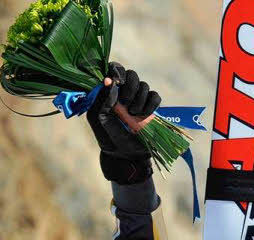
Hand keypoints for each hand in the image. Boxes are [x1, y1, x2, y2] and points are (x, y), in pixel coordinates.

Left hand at [86, 62, 160, 181]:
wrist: (125, 155)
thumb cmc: (108, 136)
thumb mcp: (99, 119)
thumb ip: (101, 99)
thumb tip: (109, 81)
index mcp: (109, 92)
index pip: (113, 69)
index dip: (116, 70)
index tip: (116, 81)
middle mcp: (124, 92)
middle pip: (131, 74)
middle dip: (129, 87)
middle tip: (125, 104)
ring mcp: (139, 99)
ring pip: (144, 85)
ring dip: (138, 100)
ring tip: (132, 115)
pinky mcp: (151, 107)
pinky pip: (155, 96)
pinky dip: (150, 105)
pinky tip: (143, 116)